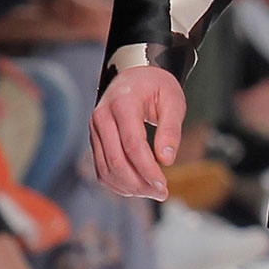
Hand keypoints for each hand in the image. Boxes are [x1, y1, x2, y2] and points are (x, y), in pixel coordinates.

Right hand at [90, 65, 184, 201]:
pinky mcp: (95, 140)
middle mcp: (102, 117)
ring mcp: (94, 129)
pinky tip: (137, 187)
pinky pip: (101, 169)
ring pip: (106, 169)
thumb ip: (171, 129)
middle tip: (162, 193)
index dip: (148, 169)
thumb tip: (166, 160)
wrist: (135, 75)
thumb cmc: (156, 87)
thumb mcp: (173, 101)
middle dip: (140, 183)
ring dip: (129, 187)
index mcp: (122, 104)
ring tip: (152, 192)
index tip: (164, 185)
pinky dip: (118, 183)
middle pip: (116, 161)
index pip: (132, 145)